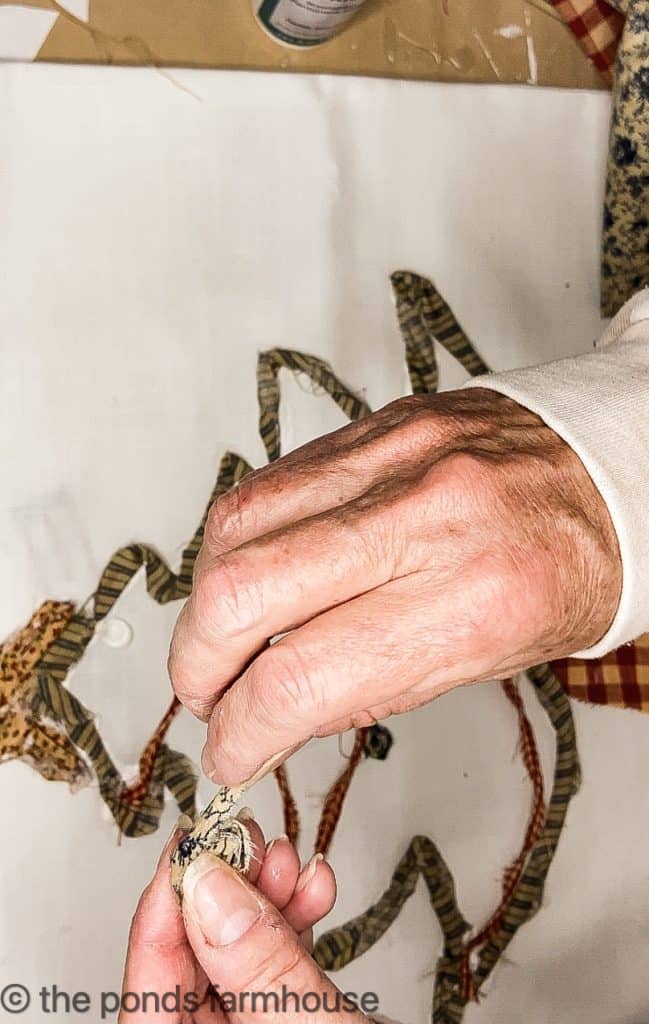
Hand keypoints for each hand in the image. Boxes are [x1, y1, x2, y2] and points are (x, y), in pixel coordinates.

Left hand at [120, 819, 363, 1023]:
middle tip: (248, 845)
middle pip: (190, 969)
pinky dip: (292, 919)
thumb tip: (208, 891)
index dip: (162, 916)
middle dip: (221, 897)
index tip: (187, 850)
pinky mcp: (288, 1020)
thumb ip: (263, 969)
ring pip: (233, 956)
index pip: (150, 998)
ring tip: (288, 861)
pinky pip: (273, 962)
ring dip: (261, 899)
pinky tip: (312, 890)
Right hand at [168, 389, 620, 785]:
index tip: (231, 751)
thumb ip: (372, 684)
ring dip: (207, 599)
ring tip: (226, 634)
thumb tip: (270, 715)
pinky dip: (239, 540)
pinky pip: (268, 480)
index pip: (304, 678)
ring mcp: (397, 457)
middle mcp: (429, 517)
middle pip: (244, 591)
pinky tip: (254, 570)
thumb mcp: (490, 657)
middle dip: (196, 663)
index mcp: (477, 600)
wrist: (609, 469)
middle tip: (206, 694)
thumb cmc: (565, 572)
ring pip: (238, 526)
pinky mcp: (374, 424)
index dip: (241, 730)